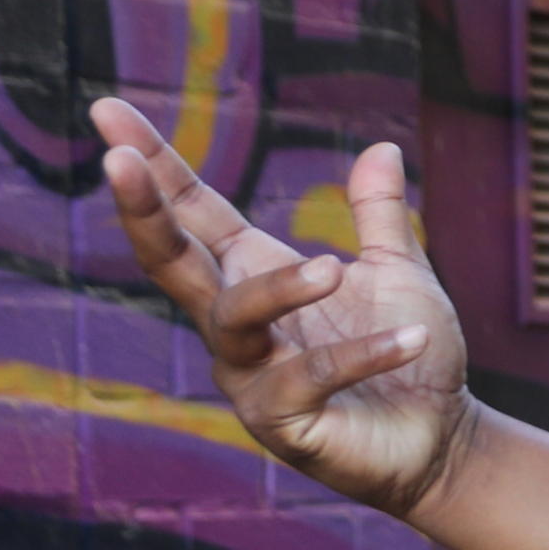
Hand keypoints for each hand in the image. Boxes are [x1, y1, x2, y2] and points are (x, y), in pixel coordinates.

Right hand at [98, 100, 475, 520]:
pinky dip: (361, 355)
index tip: (107, 108)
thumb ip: (380, 216)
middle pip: (169, 260)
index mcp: (252, 272)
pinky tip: (412, 337)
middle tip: (117, 161)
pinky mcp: (280, 421)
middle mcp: (234, 322)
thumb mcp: (399, 273)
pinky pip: (308, 379)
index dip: (152, 162)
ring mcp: (248, 374)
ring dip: (280, 289)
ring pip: (234, 319)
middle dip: (143, 210)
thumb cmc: (411, 357)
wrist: (441, 441)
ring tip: (332, 267)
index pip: (191, 210)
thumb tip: (381, 146)